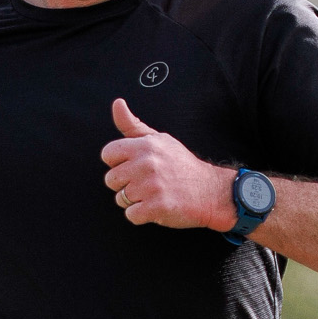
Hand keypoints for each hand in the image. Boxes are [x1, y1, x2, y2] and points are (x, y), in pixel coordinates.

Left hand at [100, 99, 235, 229]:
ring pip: (120, 199)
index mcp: (145, 145)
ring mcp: (152, 186)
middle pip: (111, 179)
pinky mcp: (157, 207)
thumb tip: (117, 103)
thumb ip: (133, 125)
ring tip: (153, 194)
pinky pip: (131, 215)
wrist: (209, 191)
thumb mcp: (159, 140)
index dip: (117, 163)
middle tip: (146, 184)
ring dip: (134, 201)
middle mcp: (147, 163)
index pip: (108, 154)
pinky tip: (155, 207)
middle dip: (124, 185)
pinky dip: (141, 215)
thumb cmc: (181, 165)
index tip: (133, 167)